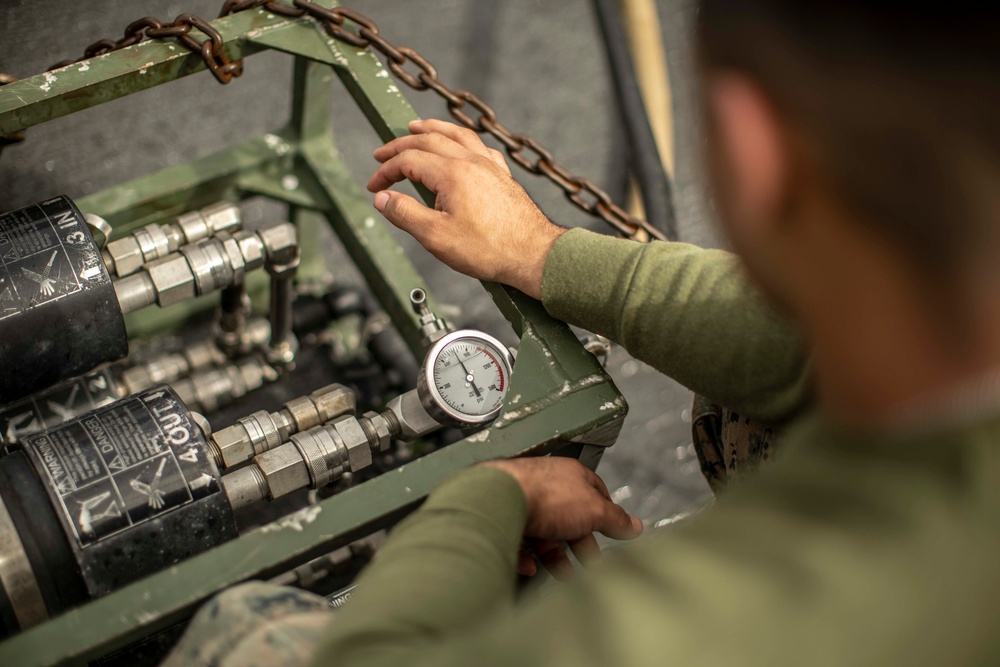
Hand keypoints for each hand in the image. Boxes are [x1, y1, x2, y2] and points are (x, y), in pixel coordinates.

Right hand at [368, 119, 565, 298]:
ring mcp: (490, 165)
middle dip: (400, 145)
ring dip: (432, 128)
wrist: (533, 254)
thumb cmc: (489, 249)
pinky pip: (479, 146)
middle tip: (381, 153)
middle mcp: (471, 161)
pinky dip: (461, 140)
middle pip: (428, 140)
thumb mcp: (436, 236)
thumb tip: (382, 198)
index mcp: (452, 173)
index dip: (385, 171)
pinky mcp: (502, 175)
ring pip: (456, 134)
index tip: (374, 187)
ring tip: (416, 127)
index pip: (408, 160)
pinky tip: (460, 146)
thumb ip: (405, 214)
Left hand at [481, 457, 642, 579]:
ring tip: (562, 573)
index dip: (605, 515)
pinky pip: (517, 539)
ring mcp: (523, 500)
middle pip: (569, 516)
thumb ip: (615, 519)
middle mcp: (546, 485)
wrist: (500, 499)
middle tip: (589, 562)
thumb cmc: (544, 495)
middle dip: (580, 542)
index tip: (612, 533)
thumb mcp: (594, 509)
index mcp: (571, 476)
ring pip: (543, 530)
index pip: (596, 493)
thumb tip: (635, 525)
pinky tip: (531, 567)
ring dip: (554, 554)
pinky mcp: (504, 517)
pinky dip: (526, 556)